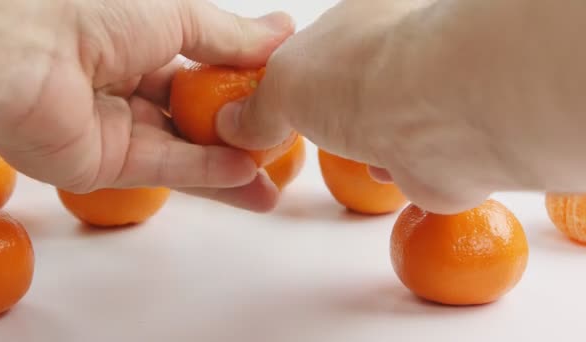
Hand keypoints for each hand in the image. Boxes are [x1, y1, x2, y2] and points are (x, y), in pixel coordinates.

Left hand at [0, 0, 293, 211]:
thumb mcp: (179, 14)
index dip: (239, 88)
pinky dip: (204, 173)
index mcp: (139, 44)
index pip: (200, 73)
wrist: (26, 47)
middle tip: (277, 150)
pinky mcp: (101, 164)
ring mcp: (113, 129)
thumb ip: (232, 37)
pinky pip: (162, 169)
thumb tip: (282, 32)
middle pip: (193, 120)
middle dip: (236, 136)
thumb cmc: (94, 10)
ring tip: (270, 184)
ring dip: (228, 168)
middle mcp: (125, 88)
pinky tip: (244, 176)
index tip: (277, 99)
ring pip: (182, 152)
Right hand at [217, 0, 585, 213]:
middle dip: (336, 113)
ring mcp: (432, 94)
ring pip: (389, 121)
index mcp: (361, 18)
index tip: (279, 110)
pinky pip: (416, 156)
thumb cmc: (355, 79)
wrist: (439, 114)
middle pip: (357, 85)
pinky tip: (388, 170)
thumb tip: (234, 125)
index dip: (300, 79)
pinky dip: (397, 168)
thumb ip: (257, 107)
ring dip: (368, 142)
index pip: (323, 47)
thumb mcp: (281, 87)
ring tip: (356, 154)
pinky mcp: (452, 140)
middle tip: (317, 135)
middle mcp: (401, 50)